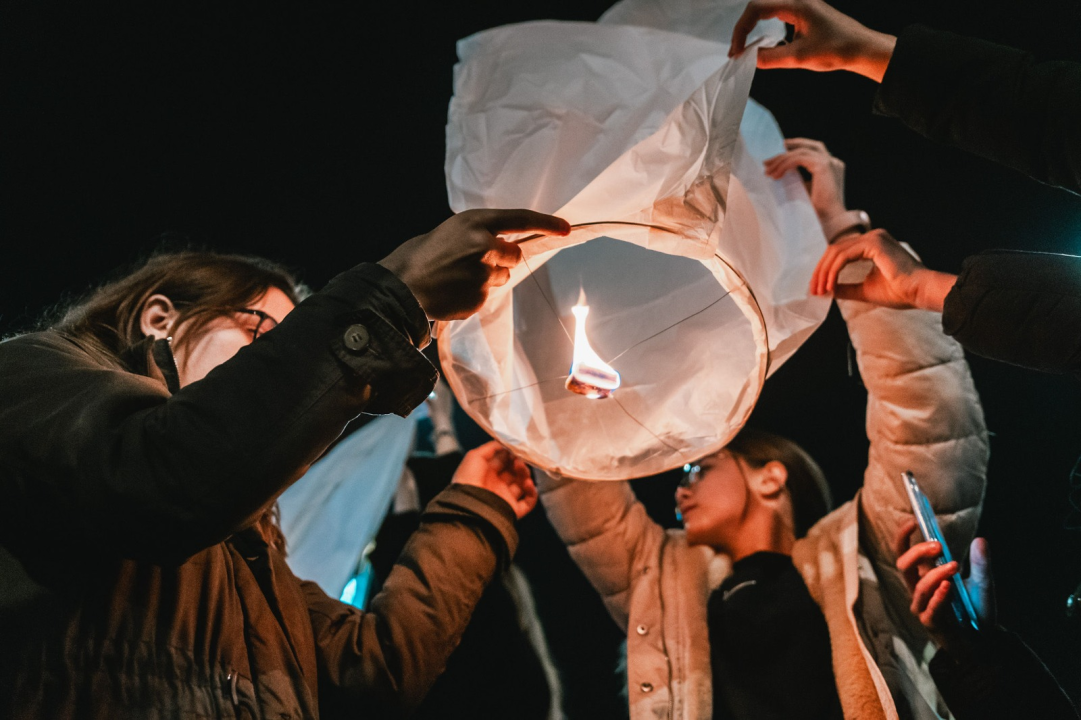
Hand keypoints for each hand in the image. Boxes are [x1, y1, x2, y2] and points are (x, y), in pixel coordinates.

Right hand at [379, 209, 569, 320]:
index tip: (566, 228)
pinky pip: (488, 295)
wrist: (401, 286)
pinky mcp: (481, 296)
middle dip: (501, 260)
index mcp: (476, 222)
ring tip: (458, 278)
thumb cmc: (423, 256)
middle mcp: (485, 245)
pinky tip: (455, 291)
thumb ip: (479, 234)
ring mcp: (484, 273)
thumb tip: (504, 245)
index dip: (547, 223)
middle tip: (471, 263)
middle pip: (514, 254)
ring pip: (502, 278)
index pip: (521, 219)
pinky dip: (475, 294)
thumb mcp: (452, 231)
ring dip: (487, 278)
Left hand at [451, 441, 537, 519]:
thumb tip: (504, 443)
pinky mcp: (513, 509)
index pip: (503, 462)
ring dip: (525, 474)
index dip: (509, 454)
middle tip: (518, 458)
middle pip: (514, 472)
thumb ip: (490, 447)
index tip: (514, 449)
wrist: (469, 504)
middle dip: (518, 463)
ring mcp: (505, 497)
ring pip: (522, 484)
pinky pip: (528, 501)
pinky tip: (528, 483)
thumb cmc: (467, 479)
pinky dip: (532, 492)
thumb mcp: (474, 456)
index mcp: (486, 474)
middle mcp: (496, 486)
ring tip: (520, 467)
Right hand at [729, 0, 896, 81]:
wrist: (863, 49)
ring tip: (744, 48)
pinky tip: (762, 44)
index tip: (737, 50)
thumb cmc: (838, 49)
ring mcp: (802, 6)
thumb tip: (749, 58)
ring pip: (767, 9)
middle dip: (743, 28)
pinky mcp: (805, 14)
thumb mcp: (799, 57)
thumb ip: (770, 58)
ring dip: (752, 27)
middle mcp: (798, 0)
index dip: (741, 29)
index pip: (756, 9)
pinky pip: (777, 15)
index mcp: (796, 4)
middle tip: (736, 50)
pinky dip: (764, 28)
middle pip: (758, 6)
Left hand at [764, 138, 845, 219]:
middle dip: (788, 148)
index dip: (794, 149)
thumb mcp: (804, 189)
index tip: (777, 155)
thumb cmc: (816, 211)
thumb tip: (779, 171)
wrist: (828, 221)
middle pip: (808, 146)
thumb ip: (797, 177)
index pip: (812, 151)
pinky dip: (785, 165)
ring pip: (800, 151)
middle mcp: (833, 161)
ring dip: (781, 160)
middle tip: (769, 157)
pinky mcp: (823, 166)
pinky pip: (799, 158)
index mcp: (831, 167)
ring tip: (767, 171)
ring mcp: (830, 162)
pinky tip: (776, 175)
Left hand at [810, 229, 956, 310]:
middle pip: (834, 250)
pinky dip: (833, 271)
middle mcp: (872, 237)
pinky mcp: (874, 243)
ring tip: (820, 290)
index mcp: (872, 246)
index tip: (817, 289)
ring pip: (836, 252)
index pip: (840, 253)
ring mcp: (874, 238)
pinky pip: (844, 256)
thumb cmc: (900, 292)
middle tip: (813, 290)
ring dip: (824, 273)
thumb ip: (845, 287)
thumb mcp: (865, 290)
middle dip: (820, 271)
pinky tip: (830, 286)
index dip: (825, 271)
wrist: (920, 292)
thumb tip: (826, 290)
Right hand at [894, 519, 995, 650]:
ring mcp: (922, 607)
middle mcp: (918, 590)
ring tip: (955, 565)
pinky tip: (948, 587)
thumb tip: (981, 540)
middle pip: (904, 566)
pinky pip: (930, 609)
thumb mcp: (983, 583)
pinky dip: (938, 596)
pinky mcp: (931, 624)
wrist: (984, 642)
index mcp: (924, 576)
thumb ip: (981, 563)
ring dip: (935, 574)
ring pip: (919, 587)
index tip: (913, 521)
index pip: (904, 553)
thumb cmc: (976, 611)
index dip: (903, 537)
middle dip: (917, 552)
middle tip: (938, 546)